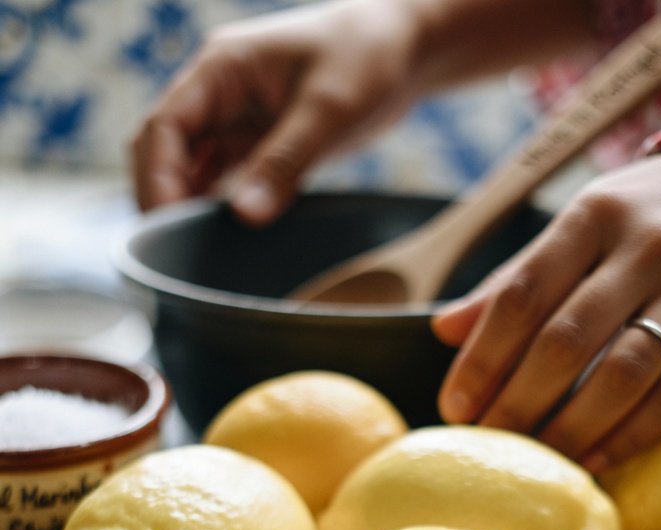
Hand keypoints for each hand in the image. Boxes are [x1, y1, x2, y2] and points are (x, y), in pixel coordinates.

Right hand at [131, 0, 421, 223]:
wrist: (403, 47)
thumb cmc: (368, 58)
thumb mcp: (329, 110)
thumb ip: (285, 163)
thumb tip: (245, 216)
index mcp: (222, 68)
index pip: (165, 125)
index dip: (158, 178)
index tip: (167, 227)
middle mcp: (219, 91)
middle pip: (164, 148)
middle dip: (161, 196)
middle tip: (172, 251)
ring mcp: (235, 116)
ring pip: (187, 165)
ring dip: (183, 204)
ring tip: (191, 252)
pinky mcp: (257, 140)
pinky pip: (219, 176)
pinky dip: (212, 205)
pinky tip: (218, 237)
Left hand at [432, 153, 660, 471]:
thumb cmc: (639, 223)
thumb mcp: (578, 229)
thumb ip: (514, 281)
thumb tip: (444, 331)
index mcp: (595, 216)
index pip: (524, 294)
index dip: (483, 358)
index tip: (455, 407)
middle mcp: (649, 248)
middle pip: (568, 340)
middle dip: (518, 402)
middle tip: (488, 443)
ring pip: (623, 374)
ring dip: (570, 428)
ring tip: (535, 460)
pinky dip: (629, 437)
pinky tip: (592, 462)